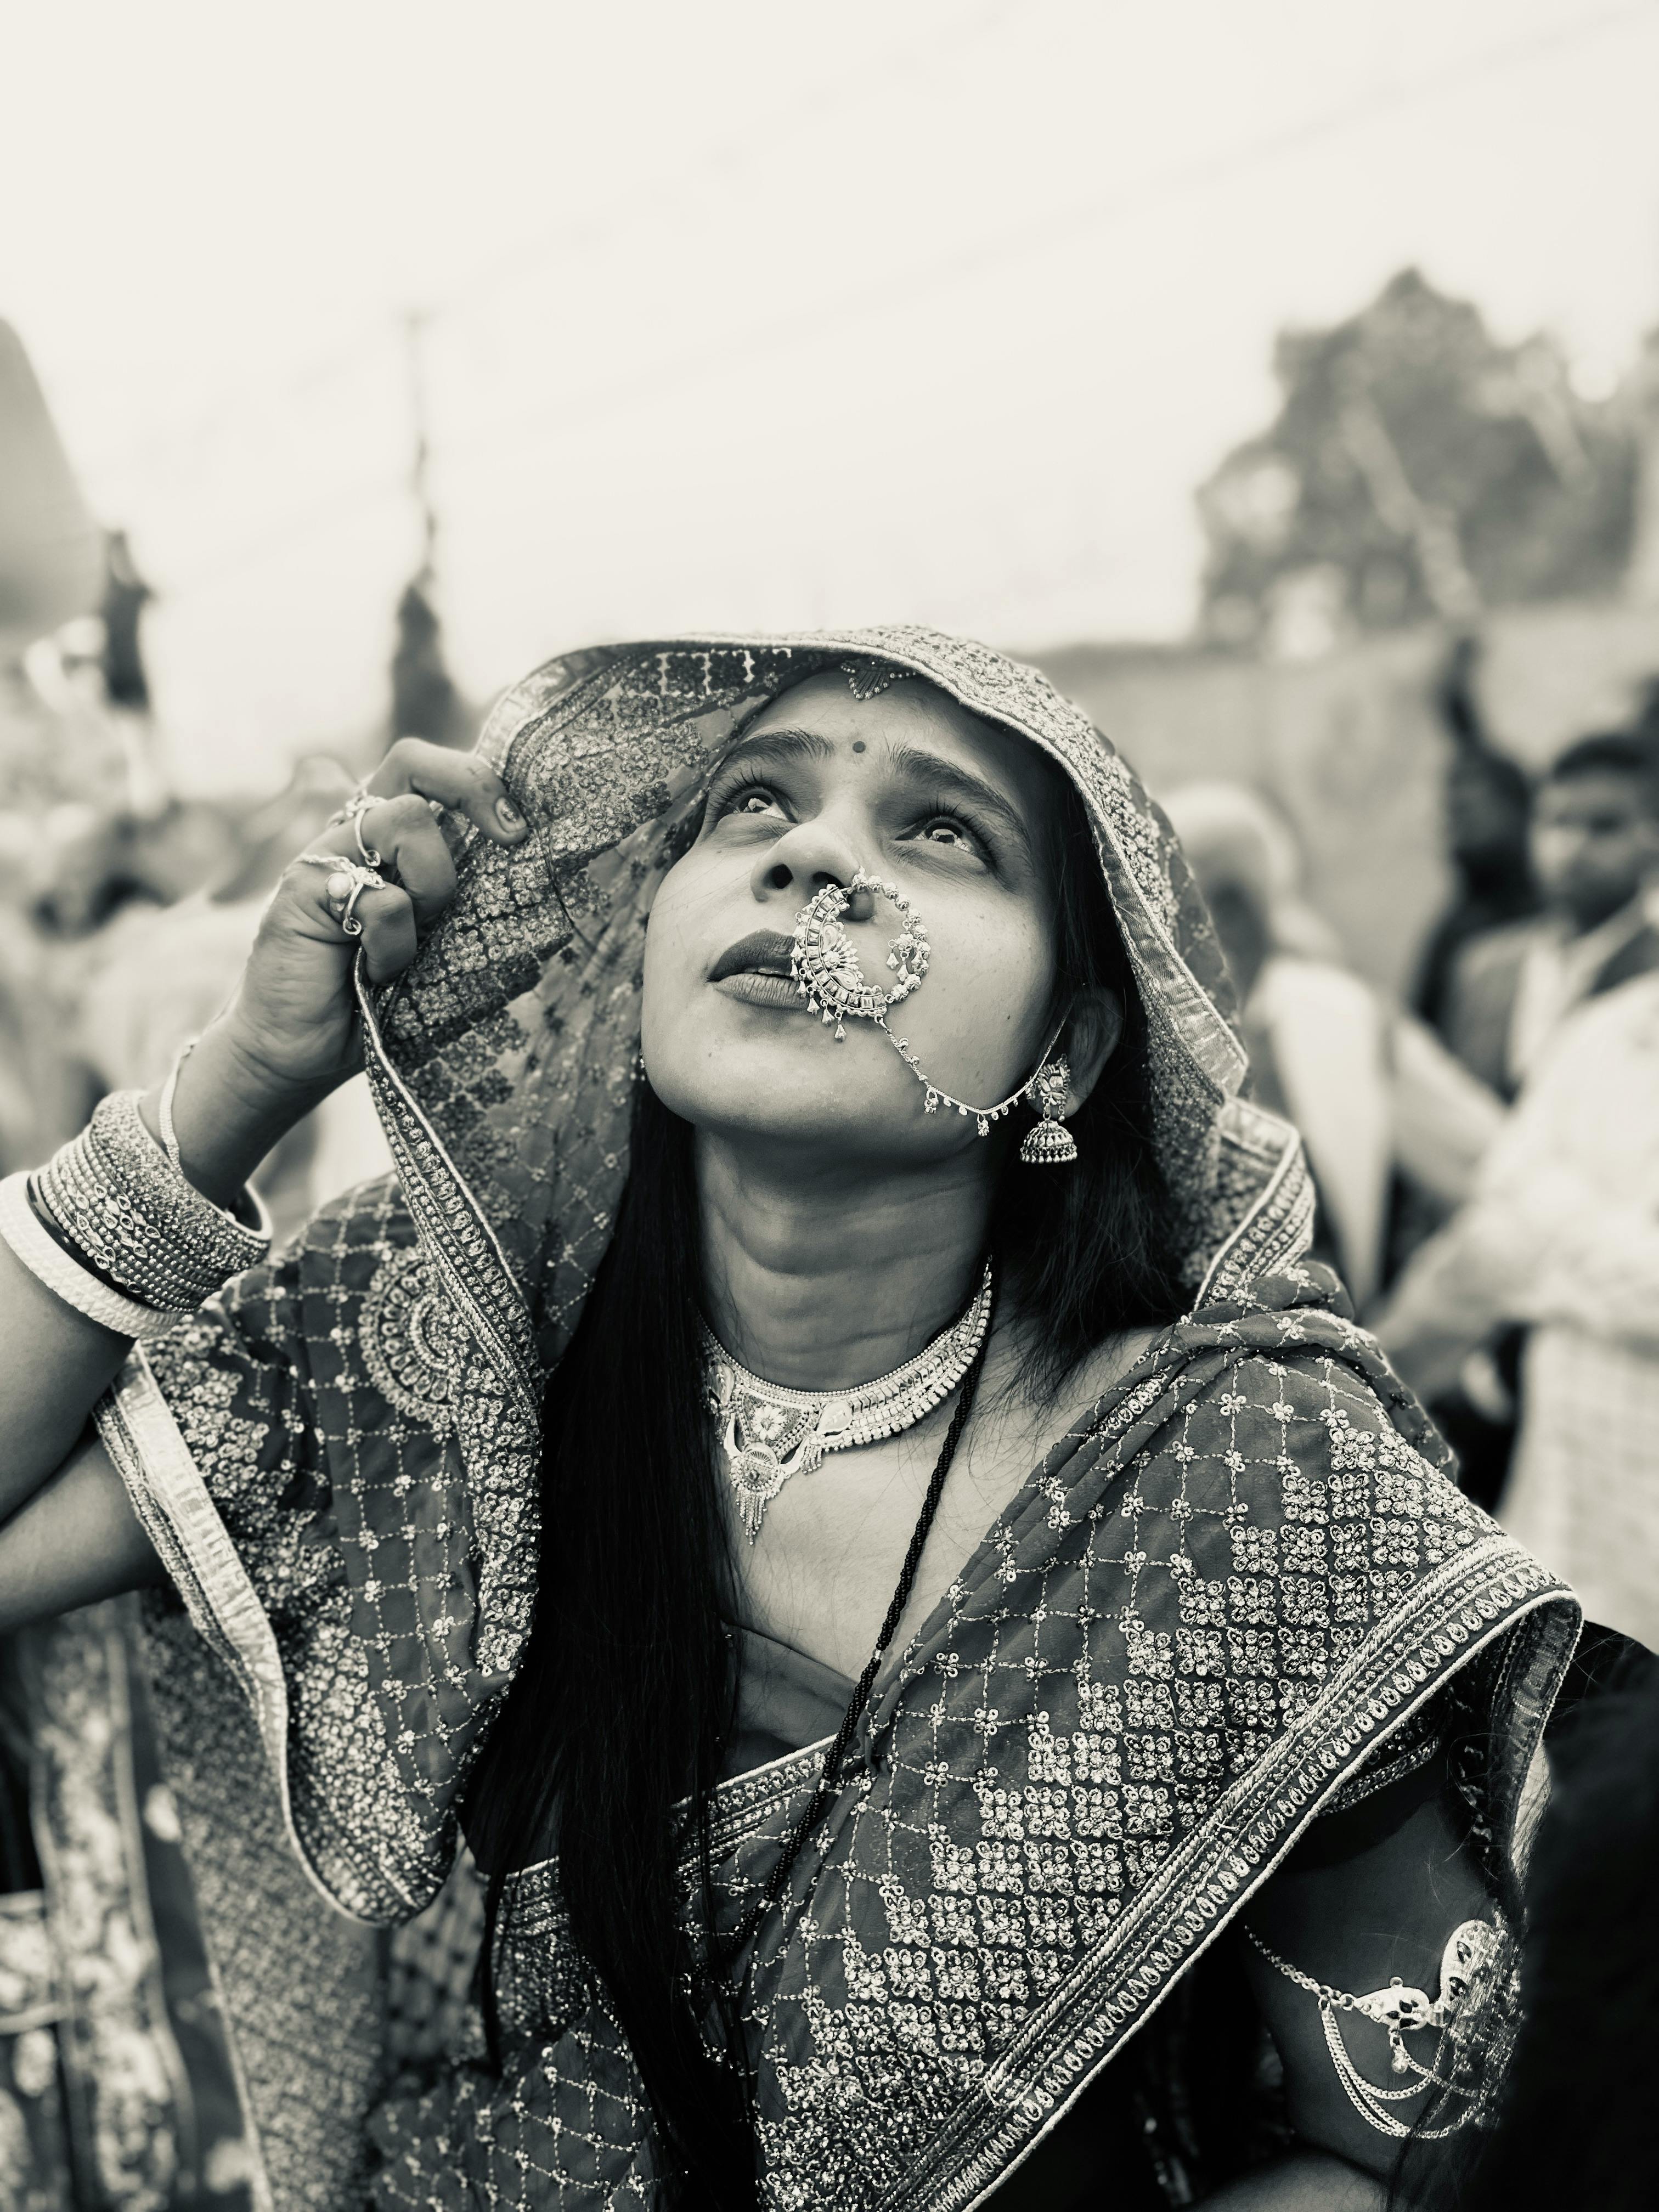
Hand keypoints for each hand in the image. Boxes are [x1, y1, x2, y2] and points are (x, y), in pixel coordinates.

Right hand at [160, 739, 527, 1203]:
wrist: (300, 1053)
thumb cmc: (377, 1004)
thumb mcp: (442, 954)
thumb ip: (472, 914)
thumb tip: (546, 895)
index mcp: (391, 843)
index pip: (433, 776)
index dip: (482, 783)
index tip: (521, 834)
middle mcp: (356, 836)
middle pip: (411, 761)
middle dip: (471, 787)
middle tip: (509, 839)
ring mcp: (326, 858)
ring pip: (404, 819)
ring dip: (435, 884)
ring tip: (415, 943)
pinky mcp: (301, 890)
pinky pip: (381, 898)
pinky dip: (395, 946)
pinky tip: (374, 976)